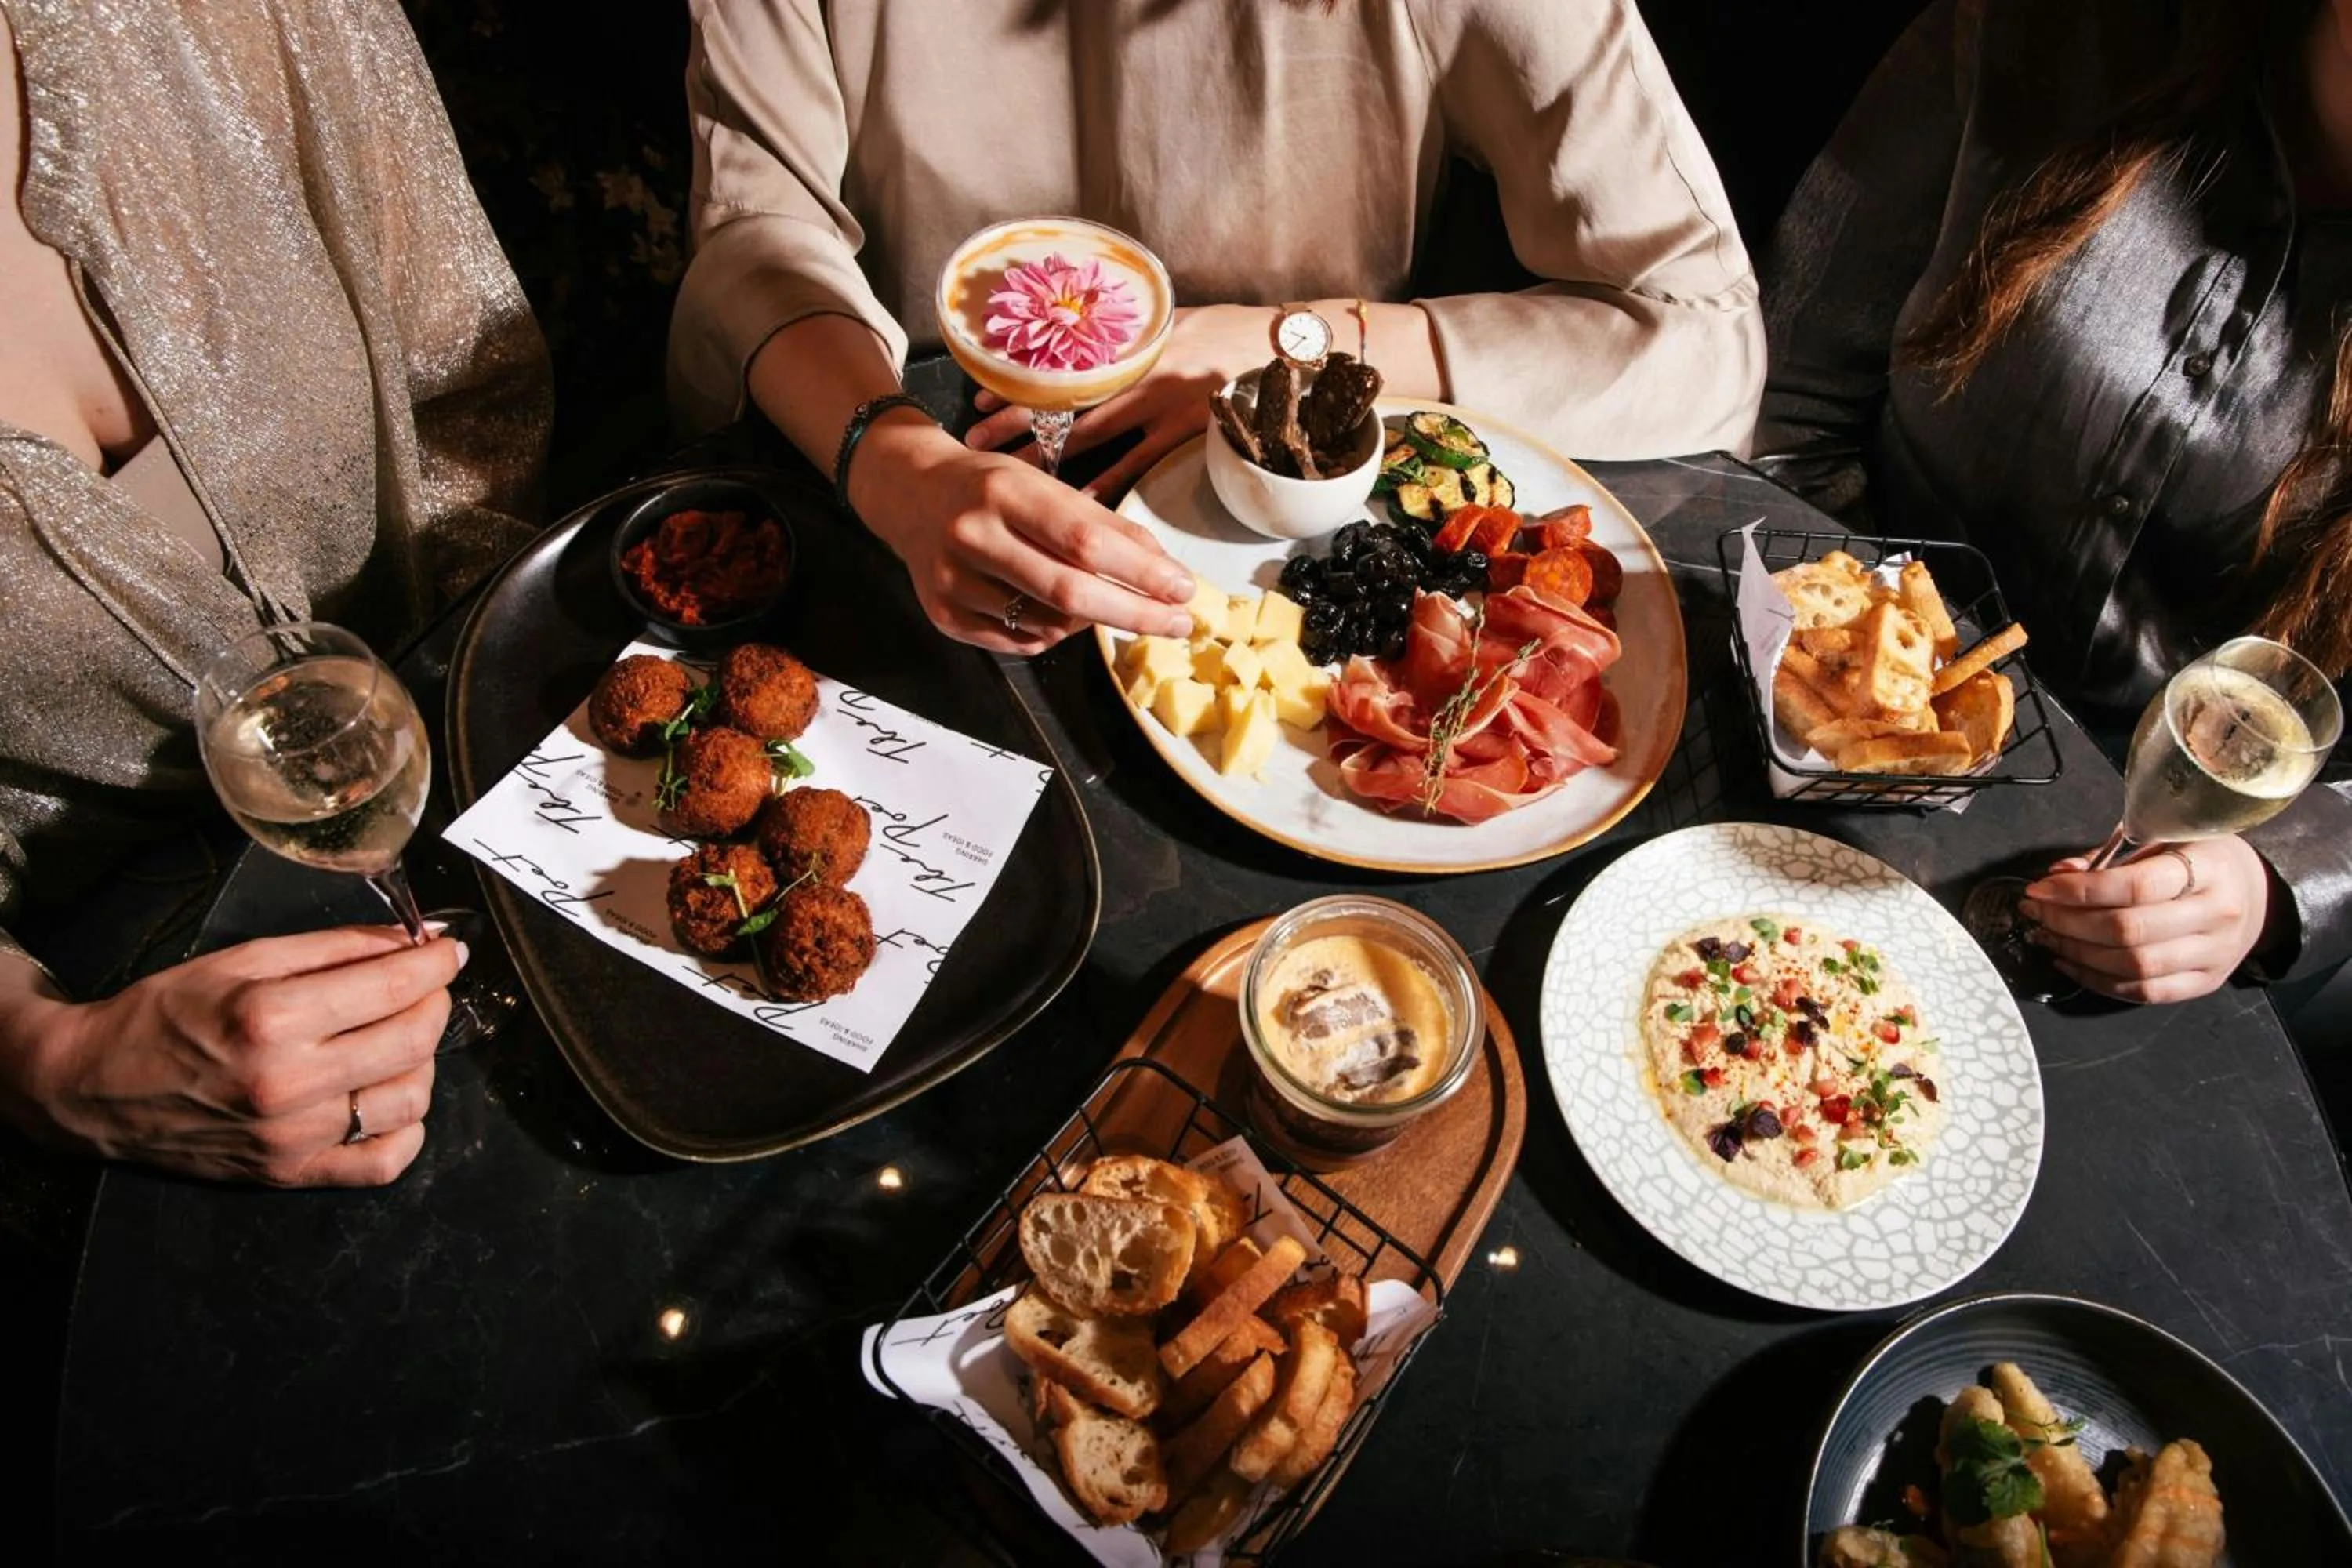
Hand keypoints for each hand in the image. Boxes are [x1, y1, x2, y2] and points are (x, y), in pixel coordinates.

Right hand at [7, 926, 462, 1184]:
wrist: (95, 1089)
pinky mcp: (291, 1173)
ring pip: (410, 1100)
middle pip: (411, 1040)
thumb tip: (411, 940)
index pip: (391, 987)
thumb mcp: (243, 960)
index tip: (449, 950)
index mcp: (272, 1019)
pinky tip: (386, 1096)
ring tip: (398, 1038)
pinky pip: (384, 1162)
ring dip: (422, 1061)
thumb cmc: (166, 1014)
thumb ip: (334, 949)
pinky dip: (405, 1128)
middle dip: (433, 1003)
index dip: (435, 963)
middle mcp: (289, 1082)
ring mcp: (293, 1136)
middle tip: (424, 987)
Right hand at [852, 417, 1195, 653]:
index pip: (1085, 541)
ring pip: (1047, 624)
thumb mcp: (1043, 483)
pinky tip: (1059, 614)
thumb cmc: (989, 486)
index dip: (1141, 571)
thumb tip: (1162, 569)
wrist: (908, 493)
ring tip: (1107, 604)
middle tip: (1178, 624)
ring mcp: (953, 580)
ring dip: (1092, 621)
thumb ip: (1100, 523)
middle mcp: (972, 535)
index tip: (1183, 589)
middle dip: (1135, 613)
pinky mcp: (943, 615)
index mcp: (1005, 491)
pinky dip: (1053, 633)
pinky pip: (1020, 642)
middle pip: (1069, 592)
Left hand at [966, 304, 1274, 500]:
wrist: (1287, 348)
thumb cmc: (1231, 332)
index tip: (985, 395)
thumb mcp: (1175, 321)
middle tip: (976, 441)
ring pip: (1090, 434)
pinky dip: (1104, 484)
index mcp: (1131, 342)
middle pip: (1063, 400)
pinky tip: (1075, 504)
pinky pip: (1136, 463)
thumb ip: (1135, 340)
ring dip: (1048, 457)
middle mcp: (1138, 370)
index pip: (1063, 364)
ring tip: (1009, 475)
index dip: (1021, 384)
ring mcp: (1160, 403)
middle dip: (1017, 424)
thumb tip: (1097, 349)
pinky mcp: (1185, 432)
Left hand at [2018, 836, 2274, 1002]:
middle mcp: (2216, 915)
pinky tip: (2071, 963)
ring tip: (2046, 937)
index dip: (2078, 891)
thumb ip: (2111, 856)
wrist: (2259, 893)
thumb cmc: (2203, 858)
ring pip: (2133, 966)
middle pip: (2128, 931)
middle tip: (2035, 914)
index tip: (2039, 889)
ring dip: (2077, 954)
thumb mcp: (2167, 838)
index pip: (2134, 887)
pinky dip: (2099, 982)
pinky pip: (2145, 992)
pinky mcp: (2206, 983)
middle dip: (2068, 924)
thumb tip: (2058, 874)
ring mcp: (2214, 954)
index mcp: (2208, 869)